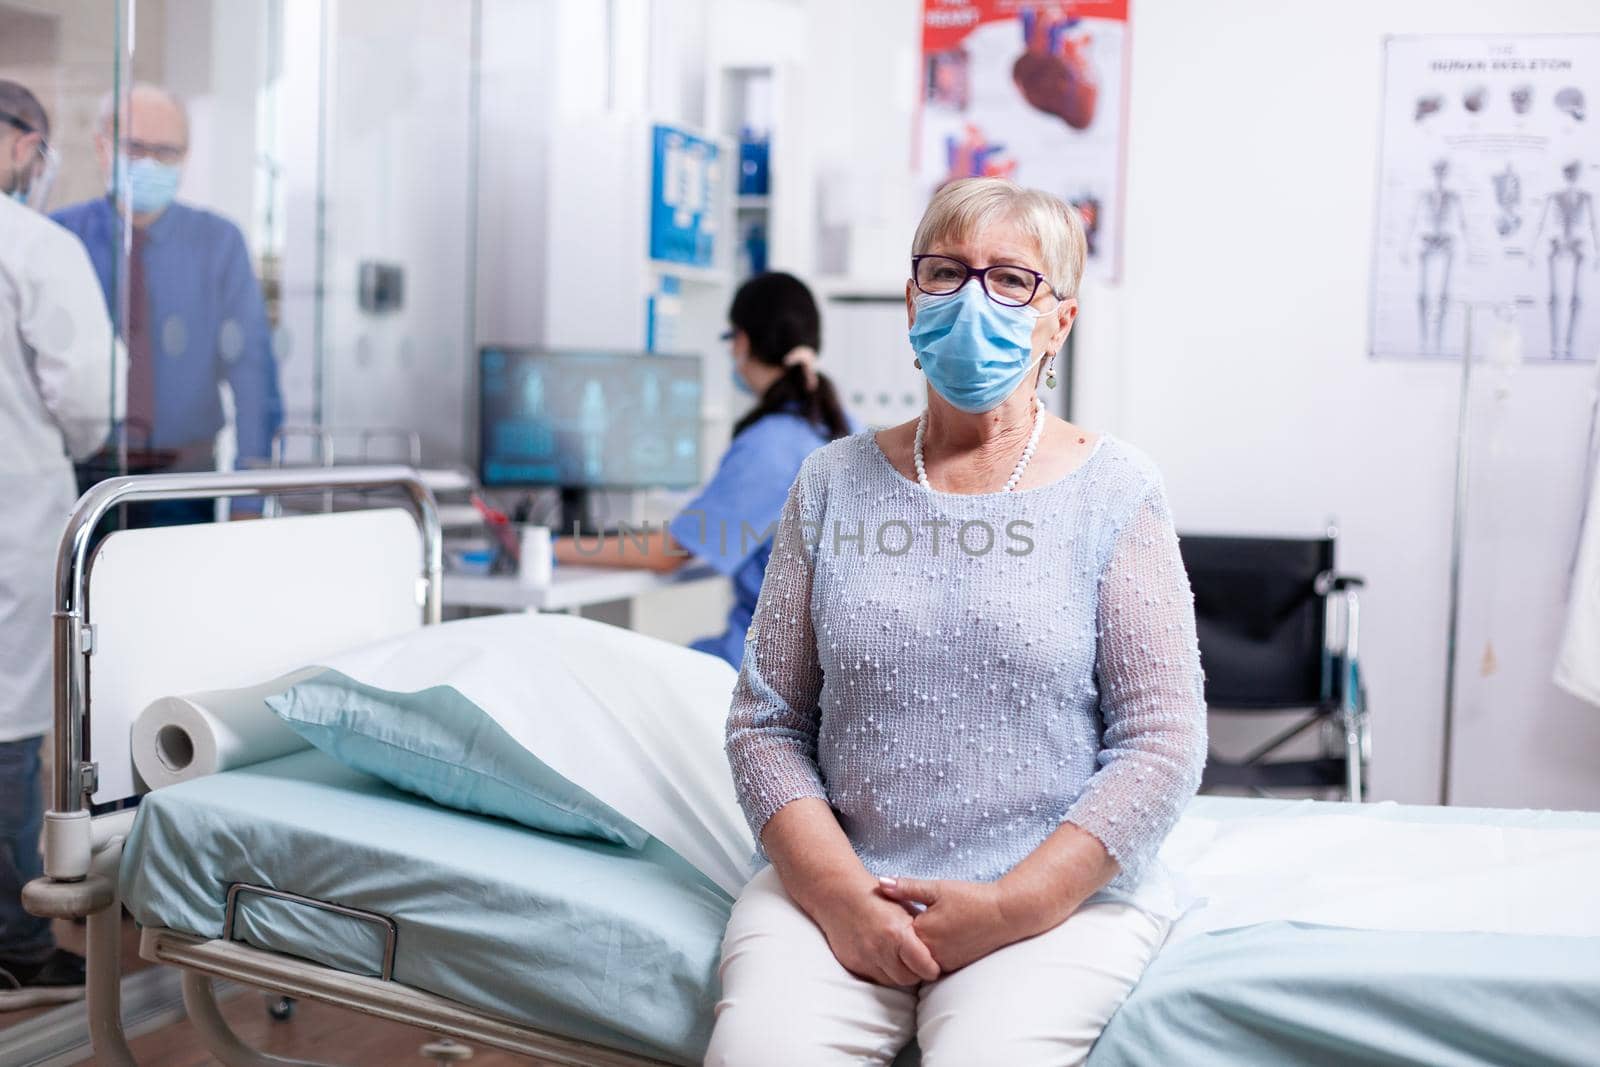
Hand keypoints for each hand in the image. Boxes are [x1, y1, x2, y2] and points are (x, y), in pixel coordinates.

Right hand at [809, 879, 941, 987]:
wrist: (839, 893)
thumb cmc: (876, 897)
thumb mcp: (904, 906)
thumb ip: (921, 928)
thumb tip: (940, 947)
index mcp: (898, 933)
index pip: (925, 968)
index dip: (932, 968)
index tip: (933, 965)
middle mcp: (881, 950)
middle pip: (909, 979)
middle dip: (916, 973)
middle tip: (918, 963)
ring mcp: (865, 959)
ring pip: (892, 982)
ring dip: (898, 974)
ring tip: (900, 959)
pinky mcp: (853, 964)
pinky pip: (874, 978)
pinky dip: (882, 971)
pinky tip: (883, 957)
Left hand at [875, 876, 1019, 972]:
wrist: (1005, 915)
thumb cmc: (971, 898)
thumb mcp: (936, 888)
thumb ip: (906, 887)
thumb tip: (880, 883)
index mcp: (921, 933)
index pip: (894, 933)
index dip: (891, 920)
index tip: (892, 909)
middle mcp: (930, 954)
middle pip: (904, 948)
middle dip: (901, 936)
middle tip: (906, 920)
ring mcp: (943, 963)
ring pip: (918, 958)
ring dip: (916, 946)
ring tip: (924, 927)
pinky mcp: (954, 967)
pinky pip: (933, 963)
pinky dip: (931, 952)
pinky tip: (938, 936)